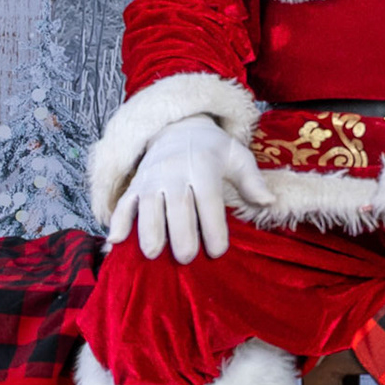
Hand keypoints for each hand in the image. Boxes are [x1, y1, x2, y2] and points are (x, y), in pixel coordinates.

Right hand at [109, 117, 271, 263]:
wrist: (178, 126)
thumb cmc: (212, 149)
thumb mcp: (237, 155)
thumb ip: (252, 179)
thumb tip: (268, 201)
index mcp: (203, 167)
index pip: (209, 200)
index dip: (213, 228)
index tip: (218, 252)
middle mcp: (175, 172)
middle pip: (177, 205)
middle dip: (180, 233)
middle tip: (186, 258)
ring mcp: (152, 178)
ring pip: (148, 205)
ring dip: (148, 229)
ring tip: (152, 253)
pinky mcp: (135, 184)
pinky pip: (124, 202)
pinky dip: (118, 221)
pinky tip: (116, 241)